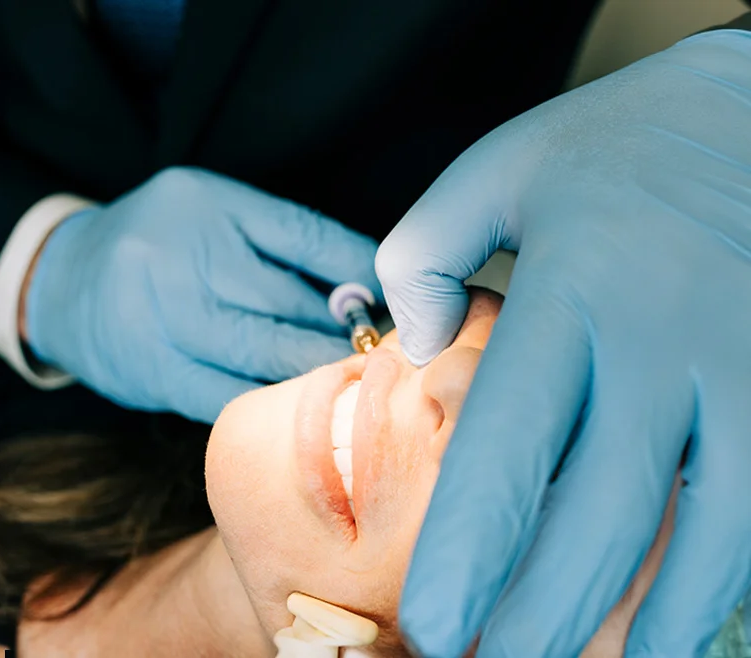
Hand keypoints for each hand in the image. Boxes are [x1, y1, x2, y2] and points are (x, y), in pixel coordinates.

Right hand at [25, 167, 379, 422]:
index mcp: (204, 207)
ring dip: (312, 370)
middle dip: (340, 331)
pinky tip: (296, 401)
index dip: (354, 269)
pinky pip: (227, 395)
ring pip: (260, 357)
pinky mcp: (152, 374)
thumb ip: (282, 241)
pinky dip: (268, 399)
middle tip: (379, 349)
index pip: (302, 235)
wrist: (62, 283)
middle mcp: (179, 260)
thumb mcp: (214, 212)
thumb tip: (356, 286)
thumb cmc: (155, 243)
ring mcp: (161, 322)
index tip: (388, 295)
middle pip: (285, 303)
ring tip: (347, 377)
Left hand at [376, 30, 750, 656]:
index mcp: (578, 289)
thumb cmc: (611, 145)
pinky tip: (670, 632)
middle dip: (539, 613)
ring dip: (635, 625)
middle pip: (599, 514)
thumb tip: (413, 345)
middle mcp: (669, 341)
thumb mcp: (495, 172)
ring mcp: (747, 371)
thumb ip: (425, 256)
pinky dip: (714, 585)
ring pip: (699, 534)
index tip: (432, 625)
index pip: (510, 446)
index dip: (469, 550)